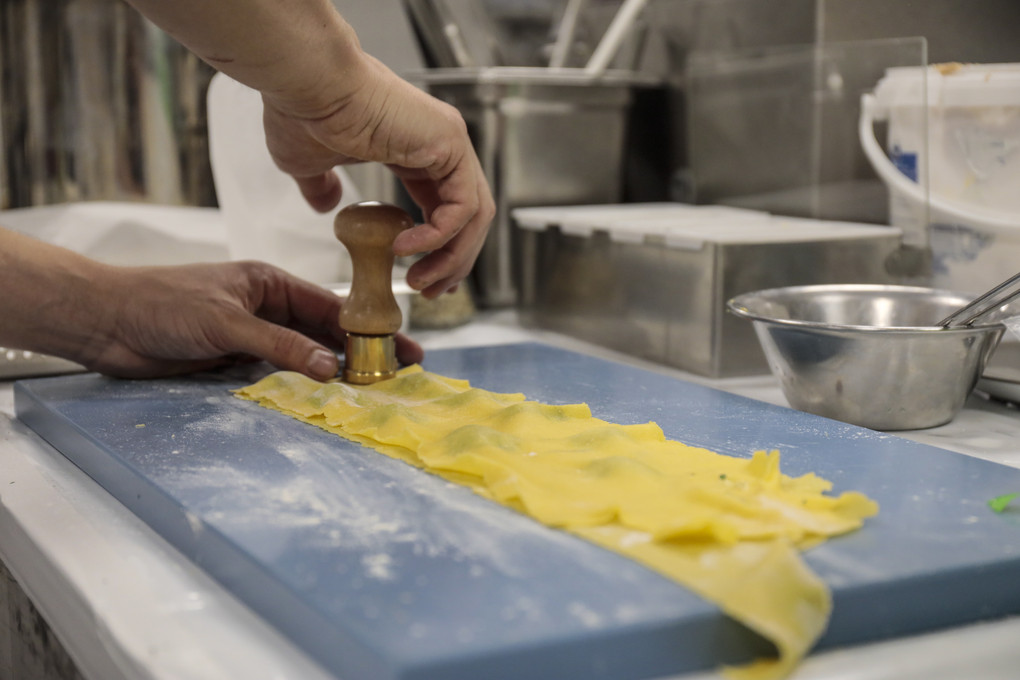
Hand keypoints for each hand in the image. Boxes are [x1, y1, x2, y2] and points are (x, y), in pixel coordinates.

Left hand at [82, 261, 422, 379]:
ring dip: (332, 372)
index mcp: (269, 283)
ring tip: (369, 392)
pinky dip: (299, 386)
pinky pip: (276, 375)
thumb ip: (279, 346)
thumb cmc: (163, 304)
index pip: (330, 306)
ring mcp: (252, 336)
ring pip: (303, 356)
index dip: (367, 327)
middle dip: (359, 352)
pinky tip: (322, 399)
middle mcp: (266, 308)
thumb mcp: (227, 322)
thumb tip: (329, 368)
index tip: (400, 345)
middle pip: (323, 333)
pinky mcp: (233, 361)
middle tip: (397, 374)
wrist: (106, 322)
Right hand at [262, 54, 494, 298]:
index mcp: (417, 151)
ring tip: (417, 282)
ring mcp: (450, 142)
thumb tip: (325, 206)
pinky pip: (461, 207)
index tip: (423, 279)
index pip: (448, 209)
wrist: (305, 83)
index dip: (442, 249)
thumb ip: (323, 188)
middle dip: (453, 262)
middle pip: (469, 218)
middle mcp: (441, 146)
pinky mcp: (450, 144)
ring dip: (450, 258)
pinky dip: (440, 236)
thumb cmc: (303, 111)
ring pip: (474, 217)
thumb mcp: (309, 165)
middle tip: (429, 291)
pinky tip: (406, 248)